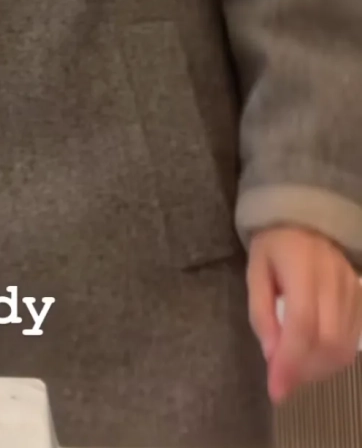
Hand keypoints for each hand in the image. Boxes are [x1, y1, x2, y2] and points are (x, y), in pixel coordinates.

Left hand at [247, 226, 361, 403]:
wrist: (307, 217)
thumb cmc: (274, 245)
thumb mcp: (255, 270)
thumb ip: (261, 312)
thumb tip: (272, 355)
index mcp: (301, 266)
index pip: (302, 323)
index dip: (291, 362)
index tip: (277, 391)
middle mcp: (333, 279)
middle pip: (328, 340)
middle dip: (305, 370)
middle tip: (283, 379)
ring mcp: (352, 288)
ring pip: (345, 345)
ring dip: (319, 369)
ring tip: (296, 370)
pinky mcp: (360, 297)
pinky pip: (353, 338)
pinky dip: (334, 358)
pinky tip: (314, 358)